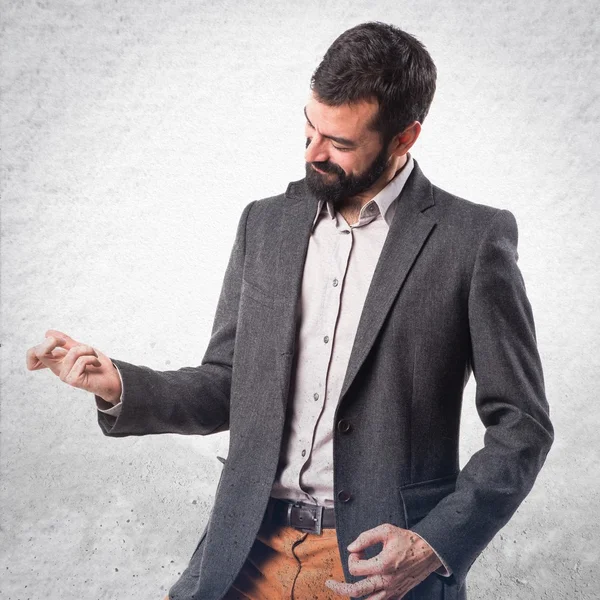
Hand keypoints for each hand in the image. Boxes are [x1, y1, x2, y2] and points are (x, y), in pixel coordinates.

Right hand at [26, 329, 121, 403]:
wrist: (112, 379)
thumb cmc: (96, 365)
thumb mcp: (81, 349)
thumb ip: (66, 342)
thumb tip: (48, 333)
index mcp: (57, 360)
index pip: (33, 354)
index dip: (43, 343)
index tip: (61, 342)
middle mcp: (57, 368)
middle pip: (38, 352)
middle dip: (53, 341)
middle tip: (68, 344)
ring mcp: (64, 375)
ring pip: (72, 352)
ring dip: (88, 350)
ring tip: (93, 356)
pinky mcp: (73, 380)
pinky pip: (81, 361)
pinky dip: (92, 358)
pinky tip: (96, 364)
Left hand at [325, 524, 441, 598]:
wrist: (428, 552)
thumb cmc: (407, 540)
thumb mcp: (386, 530)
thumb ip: (366, 538)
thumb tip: (351, 547)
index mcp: (382, 565)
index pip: (355, 569)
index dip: (352, 558)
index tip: (358, 550)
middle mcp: (386, 581)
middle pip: (357, 591)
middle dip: (340, 588)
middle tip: (330, 584)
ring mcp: (392, 590)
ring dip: (356, 595)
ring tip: (345, 589)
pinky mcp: (398, 594)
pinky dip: (371, 599)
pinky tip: (365, 592)